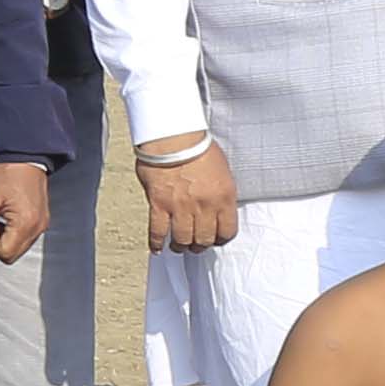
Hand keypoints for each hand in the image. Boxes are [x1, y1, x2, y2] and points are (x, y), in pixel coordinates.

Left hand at [0, 160, 50, 262]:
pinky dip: (12, 232)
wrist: (26, 158)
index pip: (4, 252)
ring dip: (4, 237)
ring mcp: (41, 225)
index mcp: (25, 224)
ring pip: (18, 248)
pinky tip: (8, 216)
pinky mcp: (41, 221)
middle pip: (12, 254)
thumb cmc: (7, 174)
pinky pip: (25, 238)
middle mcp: (37, 228)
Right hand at [139, 136, 242, 252]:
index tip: (216, 239)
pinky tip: (157, 248)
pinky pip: (158, 231)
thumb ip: (221, 193)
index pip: (227, 231)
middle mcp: (204, 206)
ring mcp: (181, 207)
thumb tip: (218, 208)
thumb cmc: (197, 147)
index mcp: (224, 197)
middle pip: (205, 239)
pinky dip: (157, 242)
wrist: (173, 137)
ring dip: (181, 246)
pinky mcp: (159, 205)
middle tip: (197, 245)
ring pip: (183, 240)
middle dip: (201, 245)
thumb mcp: (223, 170)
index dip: (221, 239)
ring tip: (179, 246)